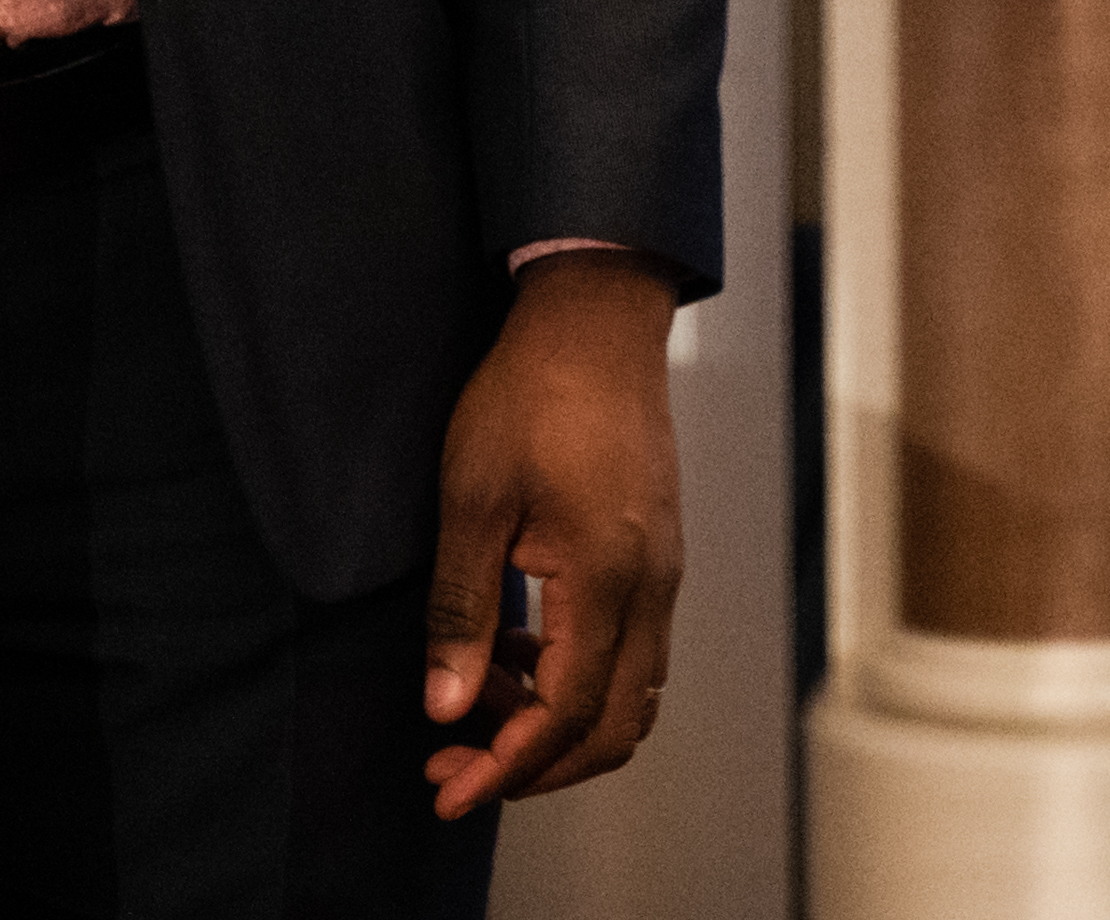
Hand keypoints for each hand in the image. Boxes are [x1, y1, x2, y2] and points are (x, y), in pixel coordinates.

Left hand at [421, 254, 685, 818]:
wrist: (595, 319)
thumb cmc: (531, 392)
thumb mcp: (472, 498)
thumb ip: (462, 610)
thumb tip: (448, 706)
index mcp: (607, 579)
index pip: (567, 714)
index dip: (507, 767)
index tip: (448, 790)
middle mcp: (651, 588)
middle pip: (614, 727)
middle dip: (536, 767)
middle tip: (457, 767)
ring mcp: (661, 572)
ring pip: (628, 695)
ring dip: (555, 724)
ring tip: (475, 706)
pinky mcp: (654, 555)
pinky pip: (629, 650)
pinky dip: (574, 677)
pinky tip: (514, 652)